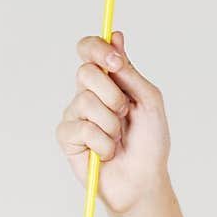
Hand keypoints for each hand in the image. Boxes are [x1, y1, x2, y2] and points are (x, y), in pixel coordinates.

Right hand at [55, 28, 170, 214]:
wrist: (144, 179)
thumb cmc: (150, 142)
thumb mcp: (149, 101)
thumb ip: (130, 72)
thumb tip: (116, 37)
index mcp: (108, 80)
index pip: (89, 49)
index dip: (98, 50)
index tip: (116, 63)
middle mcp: (88, 93)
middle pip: (85, 72)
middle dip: (113, 95)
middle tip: (125, 114)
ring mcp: (75, 114)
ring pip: (85, 101)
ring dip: (111, 124)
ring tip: (118, 139)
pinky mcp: (67, 137)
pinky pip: (82, 129)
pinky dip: (103, 144)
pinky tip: (107, 154)